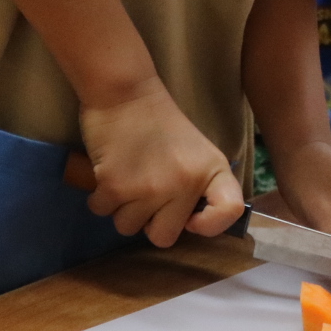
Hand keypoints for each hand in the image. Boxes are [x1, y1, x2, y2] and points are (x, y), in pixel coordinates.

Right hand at [77, 84, 243, 247]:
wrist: (125, 92)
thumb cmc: (160, 124)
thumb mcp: (197, 151)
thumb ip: (199, 187)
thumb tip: (188, 225)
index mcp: (212, 171)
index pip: (230, 211)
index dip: (210, 225)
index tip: (190, 218)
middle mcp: (186, 184)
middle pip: (164, 237)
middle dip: (149, 220)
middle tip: (145, 190)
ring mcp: (150, 188)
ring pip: (128, 227)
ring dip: (122, 208)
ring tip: (127, 176)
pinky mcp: (115, 186)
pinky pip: (102, 211)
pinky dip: (100, 197)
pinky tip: (108, 172)